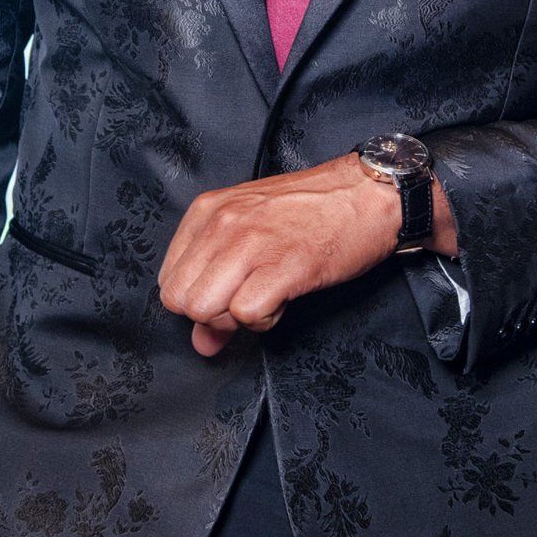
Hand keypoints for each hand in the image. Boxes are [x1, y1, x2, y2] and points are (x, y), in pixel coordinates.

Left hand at [157, 150, 414, 354]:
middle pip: (180, 300)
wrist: (369, 193)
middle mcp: (223, 223)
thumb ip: (216, 282)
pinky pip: (246, 315)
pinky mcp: (285, 266)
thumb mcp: (252, 233)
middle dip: (212, 314)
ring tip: (266, 296)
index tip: (229, 291)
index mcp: (207, 210)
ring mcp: (252, 243)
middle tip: (247, 298)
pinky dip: (265, 320)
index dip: (199, 299)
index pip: (168, 280)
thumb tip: (201, 343)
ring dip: (236, 318)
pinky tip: (284, 298)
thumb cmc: (313, 210)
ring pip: (205, 309)